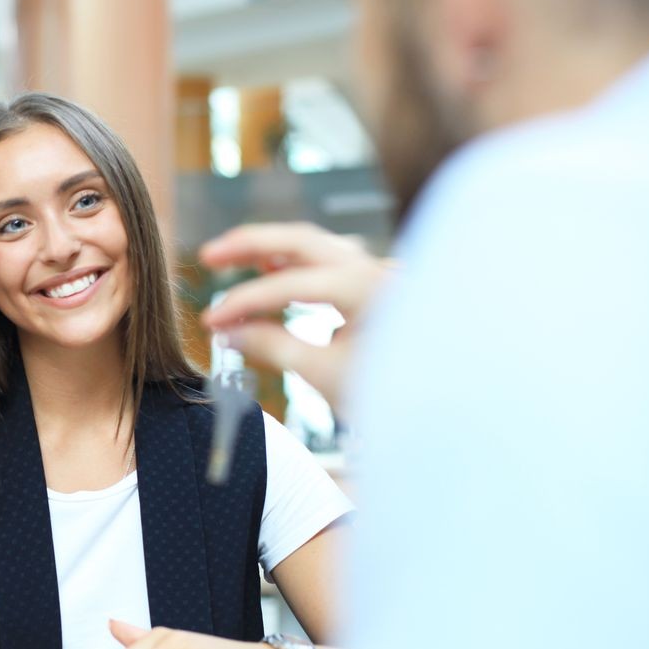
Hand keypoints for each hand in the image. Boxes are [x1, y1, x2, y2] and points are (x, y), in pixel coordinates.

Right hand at [200, 222, 392, 410]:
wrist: (439, 408)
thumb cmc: (391, 396)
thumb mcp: (326, 376)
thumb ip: (274, 346)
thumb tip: (229, 331)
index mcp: (367, 288)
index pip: (290, 284)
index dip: (243, 300)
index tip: (210, 321)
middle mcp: (375, 269)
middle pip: (302, 240)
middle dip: (251, 245)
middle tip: (208, 256)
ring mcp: (378, 274)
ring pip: (315, 245)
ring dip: (271, 249)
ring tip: (230, 258)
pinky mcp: (375, 286)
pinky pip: (329, 261)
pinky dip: (295, 263)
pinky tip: (270, 268)